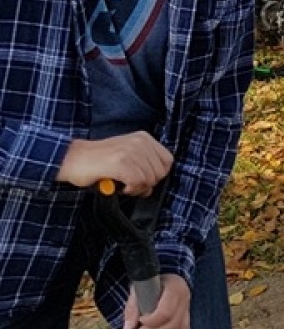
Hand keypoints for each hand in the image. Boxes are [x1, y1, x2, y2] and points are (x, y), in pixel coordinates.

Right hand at [56, 132, 171, 196]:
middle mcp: (140, 142)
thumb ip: (144, 164)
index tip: (142, 179)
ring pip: (149, 180)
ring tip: (121, 183)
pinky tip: (118, 186)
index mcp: (144, 138)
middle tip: (128, 184)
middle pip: (160, 173)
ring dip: (136, 188)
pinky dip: (130, 190)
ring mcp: (130, 151)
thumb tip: (154, 184)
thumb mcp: (126, 154)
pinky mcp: (121, 163)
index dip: (156, 175)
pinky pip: (138, 183)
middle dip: (146, 184)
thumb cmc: (97, 161)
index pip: (167, 161)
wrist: (71, 159)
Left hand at [123, 274, 191, 328]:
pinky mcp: (187, 318)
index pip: (166, 312)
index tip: (140, 322)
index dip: (153, 321)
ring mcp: (187, 310)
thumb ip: (132, 308)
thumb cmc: (151, 282)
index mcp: (174, 289)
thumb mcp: (138, 289)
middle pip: (175, 324)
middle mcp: (185, 300)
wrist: (168, 275)